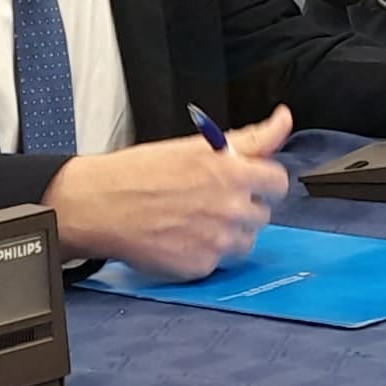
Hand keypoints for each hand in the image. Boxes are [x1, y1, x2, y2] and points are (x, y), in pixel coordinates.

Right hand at [41, 105, 291, 279]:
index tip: (249, 182)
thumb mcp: (199, 145)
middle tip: (210, 199)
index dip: (263, 181)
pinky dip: (205, 252)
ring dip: (229, 232)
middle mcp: (231, 208)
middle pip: (263, 214)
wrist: (101, 205)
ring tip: (195, 219)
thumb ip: (251, 138)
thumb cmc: (143, 171)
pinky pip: (219, 261)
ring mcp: (217, 240)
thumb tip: (283, 119)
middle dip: (243, 206)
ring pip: (245, 241)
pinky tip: (181, 237)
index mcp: (233, 173)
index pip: (278, 182)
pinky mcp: (200, 266)